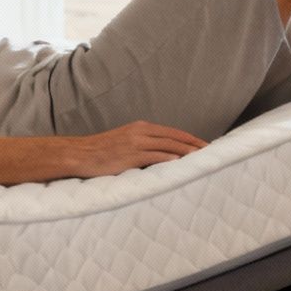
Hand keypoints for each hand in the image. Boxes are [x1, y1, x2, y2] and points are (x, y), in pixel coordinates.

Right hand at [70, 120, 208, 176]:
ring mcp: (135, 143)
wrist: (79, 154)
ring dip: (187, 152)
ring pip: (168, 145)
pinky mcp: (130, 156)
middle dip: (194, 144)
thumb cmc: (101, 152)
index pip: (173, 132)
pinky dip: (169, 159)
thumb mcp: (124, 142)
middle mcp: (140, 132)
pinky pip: (154, 156)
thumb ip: (142, 146)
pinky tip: (181, 163)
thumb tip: (161, 156)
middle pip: (175, 137)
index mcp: (140, 127)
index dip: (190, 138)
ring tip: (202, 158)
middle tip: (211, 152)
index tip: (204, 145)